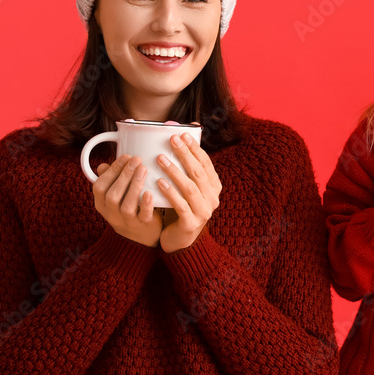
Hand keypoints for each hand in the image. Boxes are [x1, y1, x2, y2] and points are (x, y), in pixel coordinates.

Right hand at [92, 154, 161, 246]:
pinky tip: (149, 192)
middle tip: (136, 159)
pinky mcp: (143, 226)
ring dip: (134, 185)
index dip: (111, 171)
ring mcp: (127, 222)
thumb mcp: (116, 196)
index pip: (99, 187)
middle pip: (112, 196)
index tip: (125, 156)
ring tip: (143, 169)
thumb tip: (102, 166)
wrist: (143, 237)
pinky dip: (145, 204)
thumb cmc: (129, 208)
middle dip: (124, 175)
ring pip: (126, 206)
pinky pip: (143, 216)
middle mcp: (112, 215)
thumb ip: (110, 181)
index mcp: (102, 205)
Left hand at [155, 132, 221, 252]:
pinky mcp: (191, 224)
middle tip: (171, 140)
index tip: (182, 134)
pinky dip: (170, 192)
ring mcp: (203, 212)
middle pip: (198, 173)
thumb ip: (186, 169)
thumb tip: (178, 139)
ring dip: (175, 171)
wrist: (181, 240)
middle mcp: (212, 199)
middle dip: (185, 154)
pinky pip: (180, 205)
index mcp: (214, 187)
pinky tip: (159, 182)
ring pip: (189, 187)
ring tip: (160, 158)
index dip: (195, 148)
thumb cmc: (182, 208)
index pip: (206, 163)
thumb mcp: (188, 188)